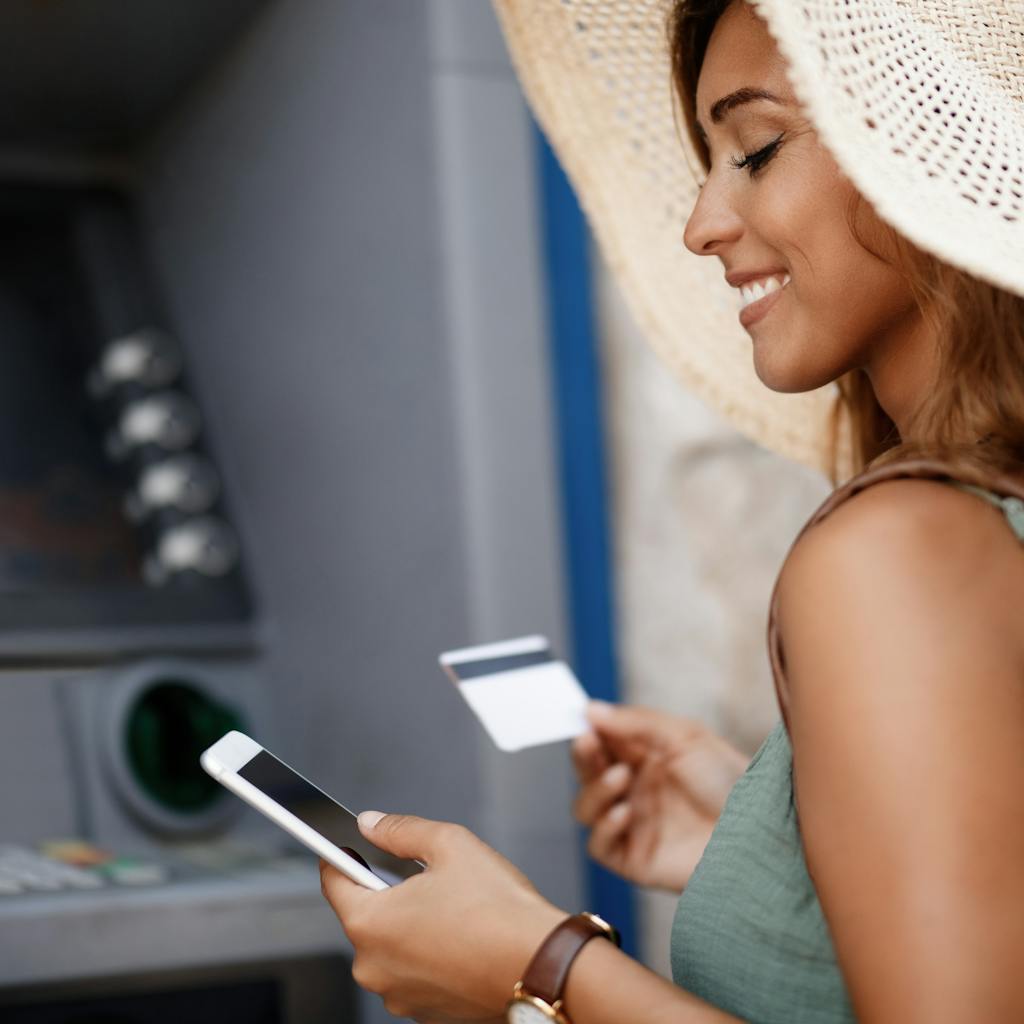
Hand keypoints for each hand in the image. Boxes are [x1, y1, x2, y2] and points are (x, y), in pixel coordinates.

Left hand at [320, 811, 565, 1022]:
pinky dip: (430, 954)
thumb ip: (400, 830)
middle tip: (426, 877)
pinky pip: (415, 973)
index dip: (339, 858)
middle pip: (366, 917)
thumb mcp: (448, 843)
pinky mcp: (426, 1013)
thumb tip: (372, 823)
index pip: (333, 883)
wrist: (540, 964)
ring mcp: (400, 996)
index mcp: (370, 924)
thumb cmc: (498, 909)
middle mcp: (375, 968)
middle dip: (388, 893)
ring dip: (410, 926)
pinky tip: (461, 938)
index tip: (344, 849)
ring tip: (453, 910)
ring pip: (392, 947)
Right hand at [572, 702, 748, 892]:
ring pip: (585, 808)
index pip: (602, 742)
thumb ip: (636, 722)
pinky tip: (625, 812)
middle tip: (588, 741)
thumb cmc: (728, 780)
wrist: (757, 831)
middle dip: (584, 755)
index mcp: (644, 758)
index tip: (583, 719)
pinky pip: (599, 845)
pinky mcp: (634, 859)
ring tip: (620, 777)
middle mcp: (634, 790)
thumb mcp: (685, 737)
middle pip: (588, 772)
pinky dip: (604, 827)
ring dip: (594, 789)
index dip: (589, 730)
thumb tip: (590, 709)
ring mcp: (632, 825)